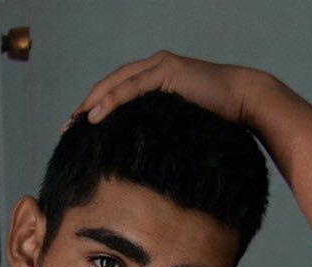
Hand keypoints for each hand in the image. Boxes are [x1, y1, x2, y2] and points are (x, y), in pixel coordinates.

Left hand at [63, 52, 259, 131]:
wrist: (245, 102)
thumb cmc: (218, 119)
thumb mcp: (181, 125)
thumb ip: (161, 130)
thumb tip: (145, 156)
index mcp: (156, 77)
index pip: (117, 90)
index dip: (95, 107)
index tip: (78, 129)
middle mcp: (154, 66)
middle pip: (110, 84)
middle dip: (86, 105)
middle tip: (67, 128)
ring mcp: (160, 66)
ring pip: (116, 83)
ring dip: (92, 103)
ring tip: (75, 124)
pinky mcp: (167, 72)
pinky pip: (131, 87)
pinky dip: (111, 101)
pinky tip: (94, 116)